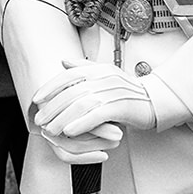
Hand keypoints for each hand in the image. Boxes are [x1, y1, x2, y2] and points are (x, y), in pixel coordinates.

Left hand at [28, 60, 155, 159]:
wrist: (156, 99)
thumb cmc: (129, 90)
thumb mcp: (106, 74)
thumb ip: (84, 67)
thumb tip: (63, 62)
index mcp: (98, 69)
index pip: (68, 75)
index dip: (50, 87)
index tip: (36, 99)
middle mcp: (103, 78)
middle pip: (71, 92)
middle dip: (52, 107)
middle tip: (40, 120)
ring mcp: (112, 92)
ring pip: (80, 105)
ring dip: (62, 118)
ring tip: (50, 130)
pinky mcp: (120, 107)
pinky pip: (96, 116)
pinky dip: (81, 124)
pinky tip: (69, 131)